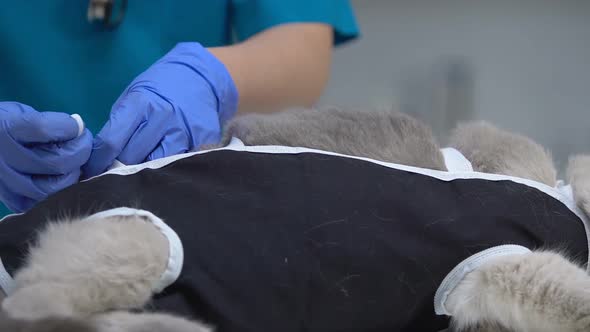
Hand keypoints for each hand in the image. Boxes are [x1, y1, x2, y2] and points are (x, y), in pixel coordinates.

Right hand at [0, 102, 91, 211]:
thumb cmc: (8, 123)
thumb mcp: (22, 113)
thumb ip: (48, 122)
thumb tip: (78, 129)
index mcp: (7, 128)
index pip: (45, 130)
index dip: (70, 128)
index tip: (77, 126)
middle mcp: (4, 157)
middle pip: (56, 163)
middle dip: (80, 152)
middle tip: (83, 144)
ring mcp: (5, 181)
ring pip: (51, 188)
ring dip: (71, 175)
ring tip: (74, 164)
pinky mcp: (9, 198)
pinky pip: (40, 204)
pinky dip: (56, 194)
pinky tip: (59, 179)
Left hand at [83, 42, 238, 176]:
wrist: (202, 79)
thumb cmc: (160, 89)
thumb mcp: (134, 97)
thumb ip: (119, 126)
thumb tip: (101, 158)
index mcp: (142, 104)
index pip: (112, 142)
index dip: (97, 161)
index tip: (91, 171)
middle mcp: (164, 119)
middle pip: (132, 159)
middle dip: (118, 168)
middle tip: (112, 173)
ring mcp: (185, 133)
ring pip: (156, 168)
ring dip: (143, 172)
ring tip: (137, 173)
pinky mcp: (202, 144)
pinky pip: (178, 166)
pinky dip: (166, 170)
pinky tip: (162, 167)